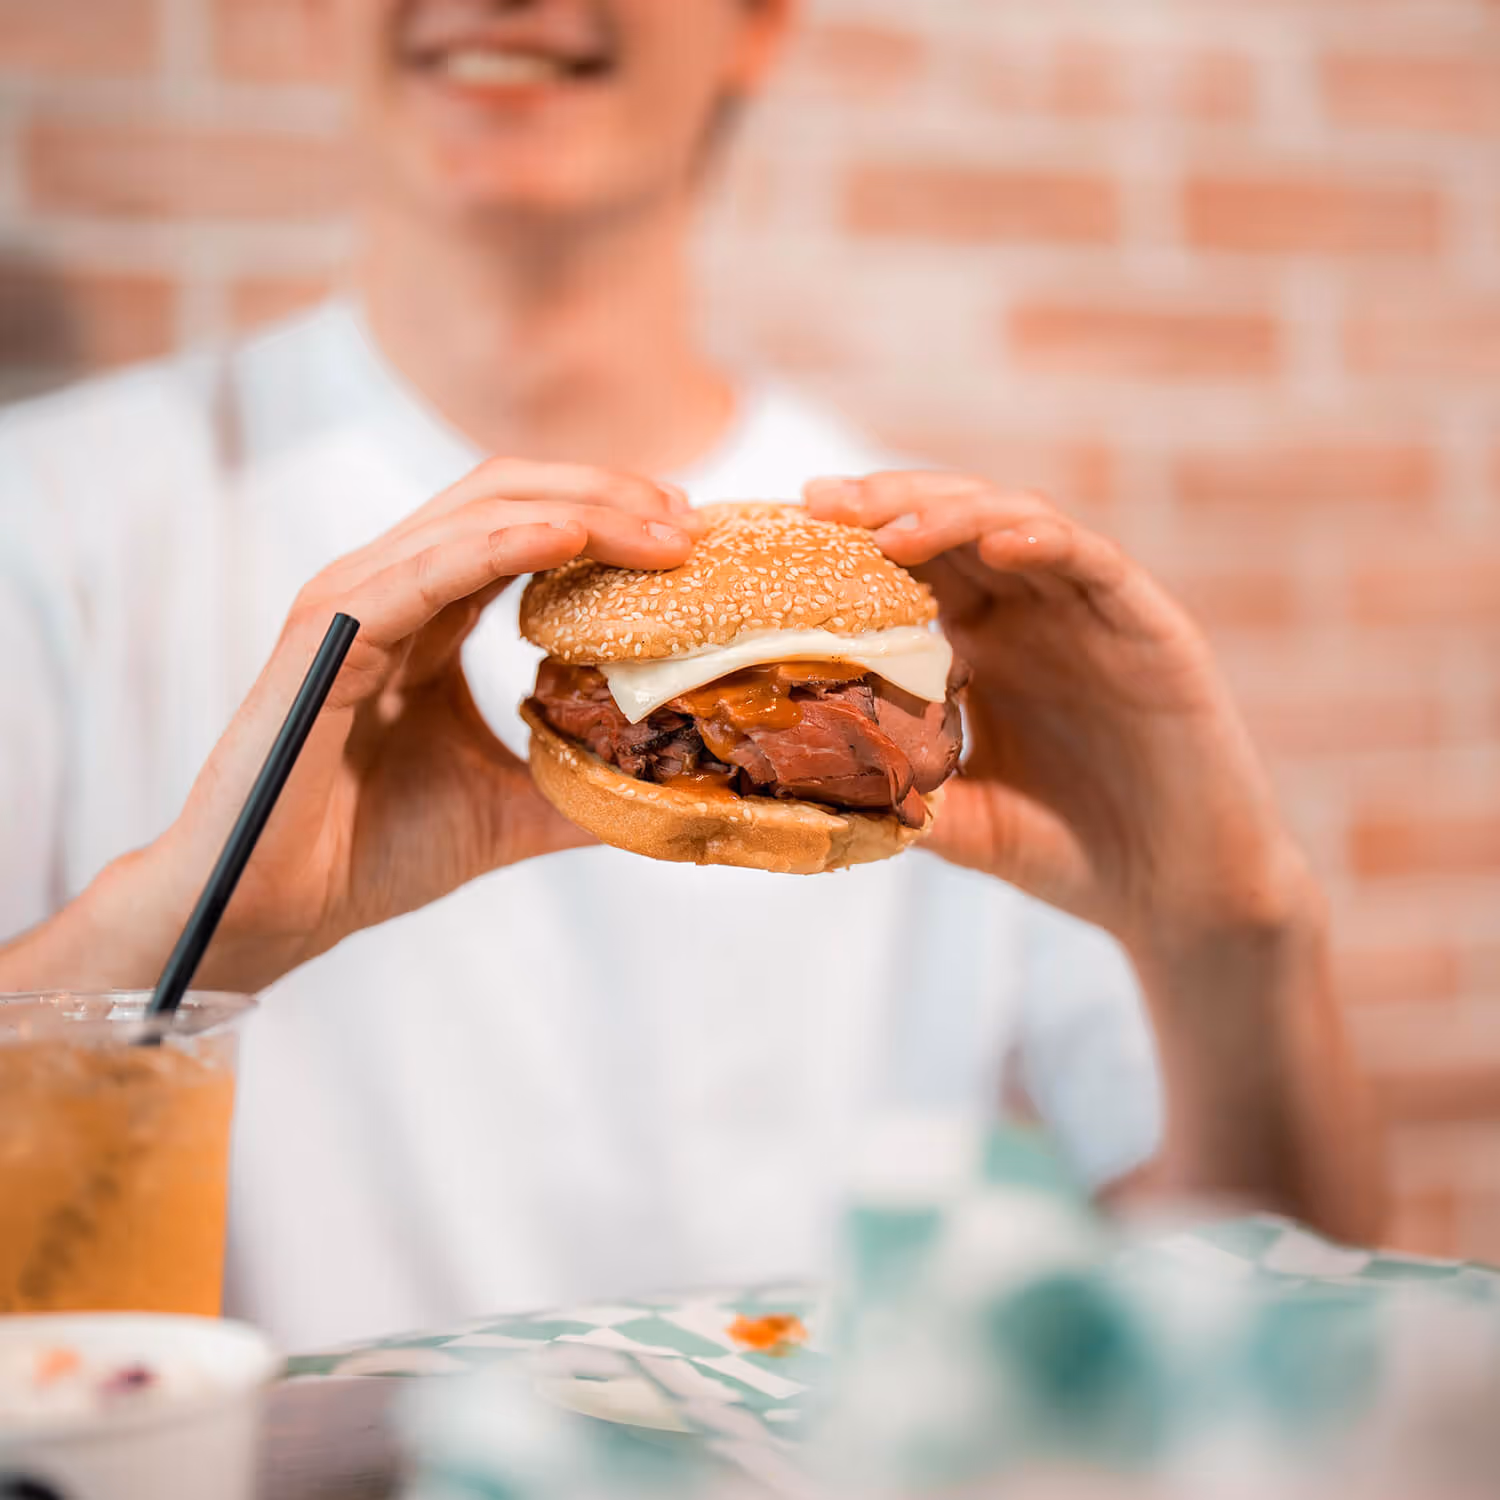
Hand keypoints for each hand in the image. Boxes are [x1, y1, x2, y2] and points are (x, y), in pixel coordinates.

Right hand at [113, 460, 699, 990]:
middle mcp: (392, 587)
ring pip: (478, 515)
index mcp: (430, 614)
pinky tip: (572, 537)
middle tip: (692, 523)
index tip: (691, 539)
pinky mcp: (328, 633)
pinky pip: (425, 568)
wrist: (276, 908)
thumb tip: (677, 789)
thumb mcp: (511, 806)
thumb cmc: (371, 851)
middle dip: (609, 496)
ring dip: (580, 510)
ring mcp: (356, 600)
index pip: (527, 527)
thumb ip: (583, 781)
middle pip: (510, 496)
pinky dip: (503, 543)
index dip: (610, 517)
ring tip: (663, 530)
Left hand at [805, 471, 1306, 955]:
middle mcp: (1036, 617)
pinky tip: (997, 544)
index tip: (793, 526)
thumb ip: (901, 795)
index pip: (915, 567)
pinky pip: (1097, 567)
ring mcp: (1094, 617)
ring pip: (1021, 526)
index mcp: (987, 646)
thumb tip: (807, 786)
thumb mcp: (964, 822)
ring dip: (955, 516)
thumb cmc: (1071, 853)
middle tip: (824, 503)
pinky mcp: (1154, 631)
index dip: (856, 541)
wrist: (1180, 898)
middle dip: (889, 505)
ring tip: (891, 530)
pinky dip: (1047, 544)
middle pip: (957, 527)